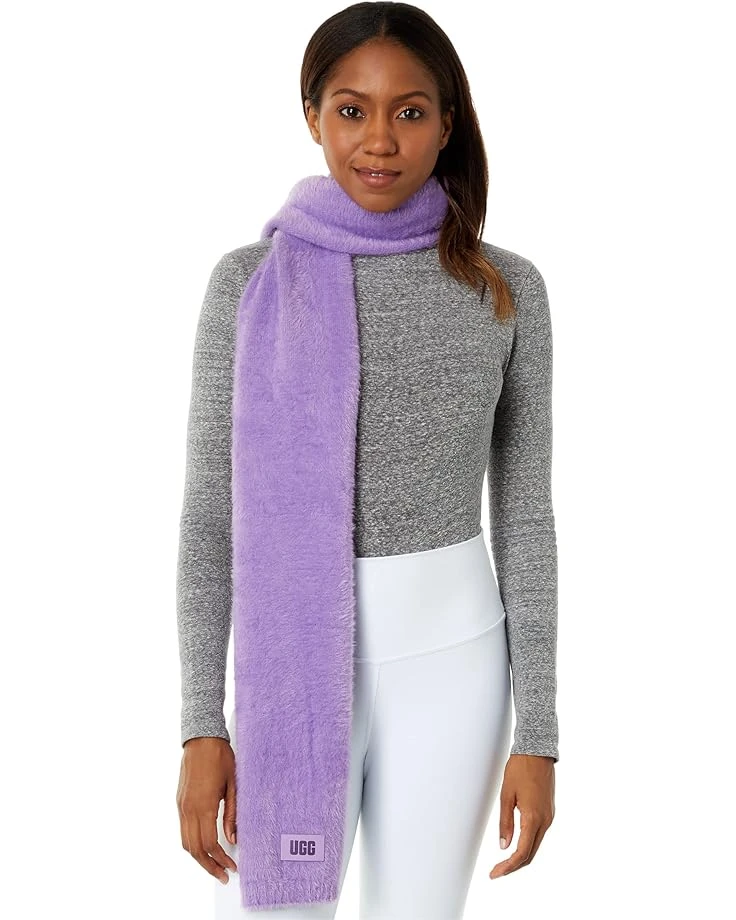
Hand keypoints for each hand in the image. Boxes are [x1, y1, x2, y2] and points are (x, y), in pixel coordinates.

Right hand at [176, 737, 237, 882]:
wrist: (202, 738)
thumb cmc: (220, 757)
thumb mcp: (233, 784)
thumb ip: (233, 814)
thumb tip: (233, 838)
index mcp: (204, 805)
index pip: (210, 844)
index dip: (220, 860)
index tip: (232, 867)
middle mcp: (189, 809)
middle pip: (195, 849)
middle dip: (209, 866)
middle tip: (223, 875)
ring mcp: (182, 805)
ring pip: (186, 842)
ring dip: (199, 858)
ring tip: (214, 865)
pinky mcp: (179, 801)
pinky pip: (183, 830)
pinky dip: (192, 844)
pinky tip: (204, 846)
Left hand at [489, 753, 554, 879]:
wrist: (537, 753)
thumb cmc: (520, 769)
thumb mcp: (506, 795)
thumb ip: (505, 822)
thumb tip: (503, 846)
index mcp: (533, 818)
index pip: (521, 852)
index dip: (508, 867)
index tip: (495, 873)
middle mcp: (545, 821)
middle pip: (530, 854)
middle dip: (513, 866)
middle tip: (496, 871)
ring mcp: (549, 817)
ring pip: (535, 845)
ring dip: (521, 856)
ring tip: (503, 862)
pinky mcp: (548, 812)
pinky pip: (538, 835)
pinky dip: (528, 845)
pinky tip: (516, 845)